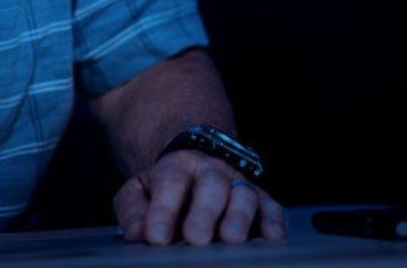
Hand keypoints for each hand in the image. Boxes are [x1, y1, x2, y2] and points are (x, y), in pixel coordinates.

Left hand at [113, 149, 286, 244]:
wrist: (194, 171)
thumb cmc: (163, 190)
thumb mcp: (138, 193)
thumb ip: (133, 211)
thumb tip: (137, 233)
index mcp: (178, 165)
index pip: (170, 182)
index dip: (163, 210)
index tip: (156, 238)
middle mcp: (212, 172)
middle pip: (211, 185)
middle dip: (204, 212)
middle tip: (195, 238)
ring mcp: (239, 185)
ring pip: (244, 195)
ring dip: (239, 218)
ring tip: (230, 240)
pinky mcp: (263, 202)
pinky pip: (272, 208)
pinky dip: (274, 222)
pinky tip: (271, 238)